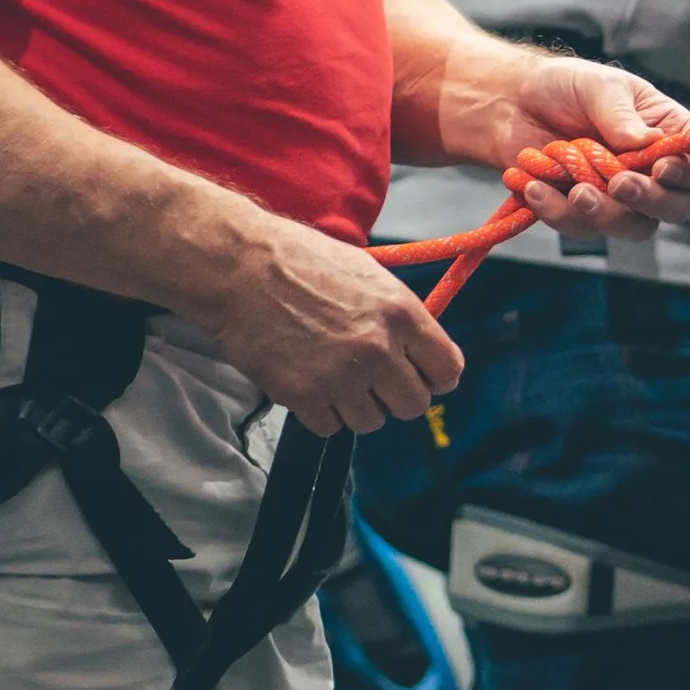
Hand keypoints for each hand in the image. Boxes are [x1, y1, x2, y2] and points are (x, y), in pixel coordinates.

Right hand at [205, 220, 467, 437]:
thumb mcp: (370, 276)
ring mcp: (341, 377)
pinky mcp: (303, 396)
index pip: (447, 371)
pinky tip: (310, 383)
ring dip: (357, 406)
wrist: (242, 268)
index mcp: (402, 314)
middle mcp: (378, 350)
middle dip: (396, 397)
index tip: (422, 376)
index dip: (435, 377)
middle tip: (374, 381)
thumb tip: (421, 351)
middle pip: (413, 405)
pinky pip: (330, 427)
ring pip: (371, 421)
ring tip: (335, 376)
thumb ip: (400, 318)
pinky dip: (322, 413)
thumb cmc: (304, 262)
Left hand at [494, 54, 689, 235]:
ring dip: (604, 212)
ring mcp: (620, 198)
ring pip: (634, 227)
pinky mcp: (584, 214)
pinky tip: (534, 186)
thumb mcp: (598, 86)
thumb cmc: (566, 87)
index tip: (661, 166)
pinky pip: (584, 229)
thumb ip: (621, 114)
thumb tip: (644, 143)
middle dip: (650, 200)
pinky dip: (558, 211)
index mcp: (670, 134)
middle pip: (679, 207)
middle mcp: (653, 172)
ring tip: (571, 187)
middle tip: (618, 183)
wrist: (511, 104)